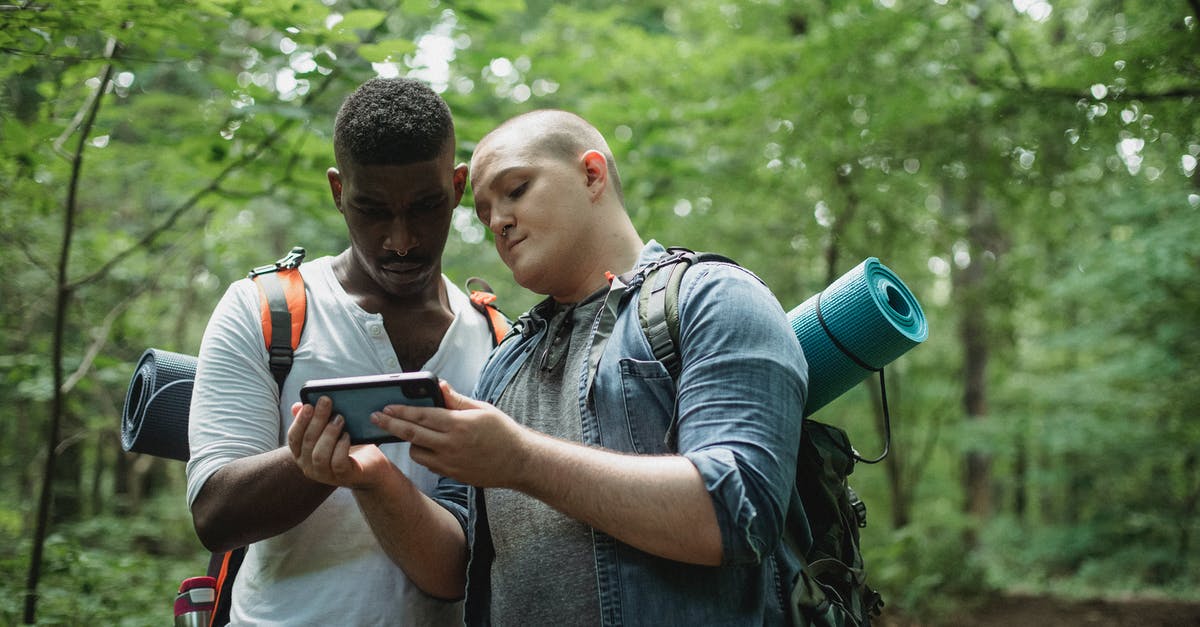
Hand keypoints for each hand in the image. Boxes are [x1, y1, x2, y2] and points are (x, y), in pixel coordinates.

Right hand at [287, 397, 392, 489]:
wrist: (370, 468)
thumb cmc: (347, 446)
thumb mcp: (329, 431)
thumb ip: (313, 420)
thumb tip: (298, 406)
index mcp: (302, 454)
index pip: (293, 438)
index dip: (299, 421)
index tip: (308, 405)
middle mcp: (309, 466)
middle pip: (307, 442)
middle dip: (317, 420)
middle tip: (327, 402)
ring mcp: (325, 475)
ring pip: (319, 455)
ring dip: (329, 433)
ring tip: (340, 418)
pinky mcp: (343, 477)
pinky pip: (338, 463)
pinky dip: (341, 447)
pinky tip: (347, 436)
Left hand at [371, 381, 530, 487]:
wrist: (518, 462)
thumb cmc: (502, 432)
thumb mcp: (482, 409)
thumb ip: (456, 399)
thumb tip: (438, 386)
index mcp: (458, 424)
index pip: (422, 416)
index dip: (401, 411)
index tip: (385, 407)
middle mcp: (451, 445)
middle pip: (412, 434)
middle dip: (391, 425)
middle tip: (376, 418)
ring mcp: (450, 463)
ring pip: (417, 453)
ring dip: (411, 442)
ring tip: (412, 433)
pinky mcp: (452, 475)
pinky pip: (429, 464)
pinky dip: (425, 454)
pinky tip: (429, 446)